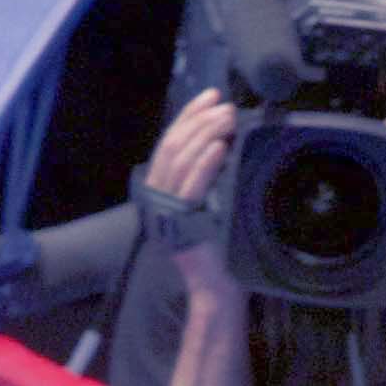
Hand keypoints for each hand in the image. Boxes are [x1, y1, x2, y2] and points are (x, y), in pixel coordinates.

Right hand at [135, 93, 245, 312]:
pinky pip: (191, 188)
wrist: (219, 289)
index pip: (171, 142)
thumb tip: (225, 133)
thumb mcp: (213, 202)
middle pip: (173, 147)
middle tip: (225, 107)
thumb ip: (210, 173)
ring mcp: (167, 213)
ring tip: (226, 119)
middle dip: (199, 121)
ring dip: (205, 135)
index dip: (190, 115)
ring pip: (180, 162)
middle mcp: (158, 200)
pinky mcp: (181, 226)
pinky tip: (219, 147)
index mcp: (162, 191)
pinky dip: (205, 164)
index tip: (212, 96)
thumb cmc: (222, 246)